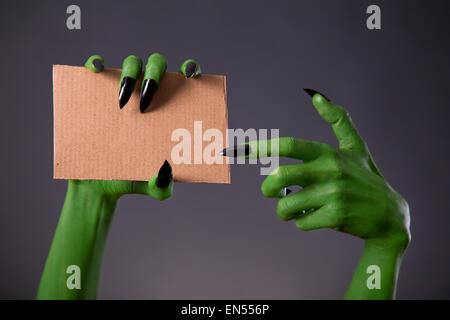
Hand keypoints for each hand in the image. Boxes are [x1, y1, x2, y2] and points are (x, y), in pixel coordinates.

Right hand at [78, 54, 200, 198]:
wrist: (97, 187)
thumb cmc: (133, 179)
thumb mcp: (154, 189)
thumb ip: (164, 187)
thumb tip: (165, 171)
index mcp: (170, 110)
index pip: (185, 80)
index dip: (191, 69)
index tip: (190, 75)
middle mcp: (148, 95)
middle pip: (157, 65)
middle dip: (155, 75)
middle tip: (147, 102)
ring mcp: (122, 92)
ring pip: (131, 63)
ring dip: (130, 72)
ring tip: (123, 102)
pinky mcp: (95, 92)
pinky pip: (96, 67)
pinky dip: (96, 63)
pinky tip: (97, 71)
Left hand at [224, 89, 409, 246]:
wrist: (389, 216)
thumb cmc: (366, 178)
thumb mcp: (356, 147)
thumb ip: (338, 119)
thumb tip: (317, 95)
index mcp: (329, 153)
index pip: (290, 145)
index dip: (263, 146)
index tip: (243, 150)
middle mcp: (330, 171)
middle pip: (279, 177)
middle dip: (267, 188)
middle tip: (272, 192)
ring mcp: (333, 195)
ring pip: (286, 204)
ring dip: (285, 210)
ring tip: (296, 208)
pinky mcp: (335, 217)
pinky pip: (301, 222)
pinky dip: (303, 222)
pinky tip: (317, 218)